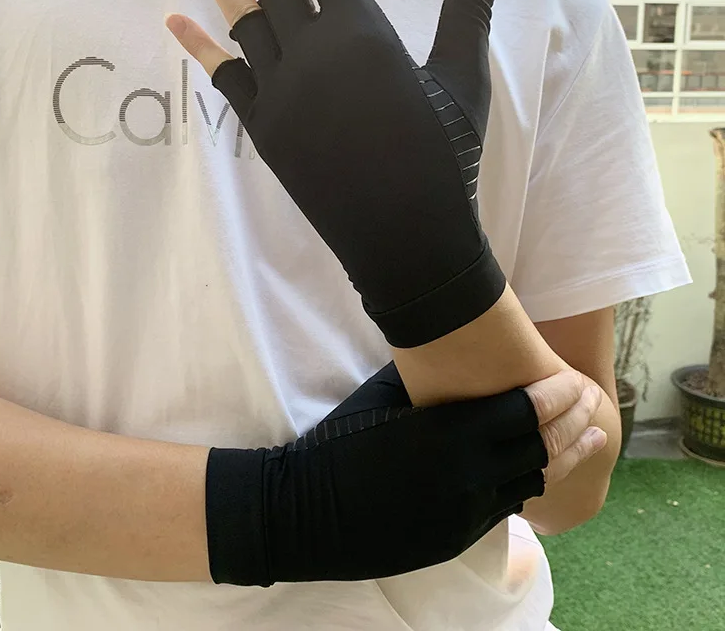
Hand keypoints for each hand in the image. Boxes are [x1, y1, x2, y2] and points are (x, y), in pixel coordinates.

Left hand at [167, 0, 517, 348]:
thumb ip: (467, 10)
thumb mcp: (461, 79)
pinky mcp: (264, 130)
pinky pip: (223, 78)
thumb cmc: (443, 156)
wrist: (405, 234)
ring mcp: (281, 94)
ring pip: (242, 21)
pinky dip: (198, 47)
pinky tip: (174, 20)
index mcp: (363, 34)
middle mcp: (313, 54)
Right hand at [205, 364, 605, 586]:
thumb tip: (462, 362)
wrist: (307, 510)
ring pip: (531, 485)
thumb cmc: (341, 440)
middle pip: (538, 450)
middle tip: (593, 406)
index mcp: (448, 435)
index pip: (522, 412)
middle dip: (572, 426)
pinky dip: (528, 485)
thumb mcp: (387, 398)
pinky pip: (505, 509)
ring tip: (591, 440)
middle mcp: (467, 477)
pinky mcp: (455, 538)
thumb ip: (433, 386)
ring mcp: (464, 514)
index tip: (574, 380)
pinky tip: (542, 472)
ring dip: (563, 460)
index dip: (554, 396)